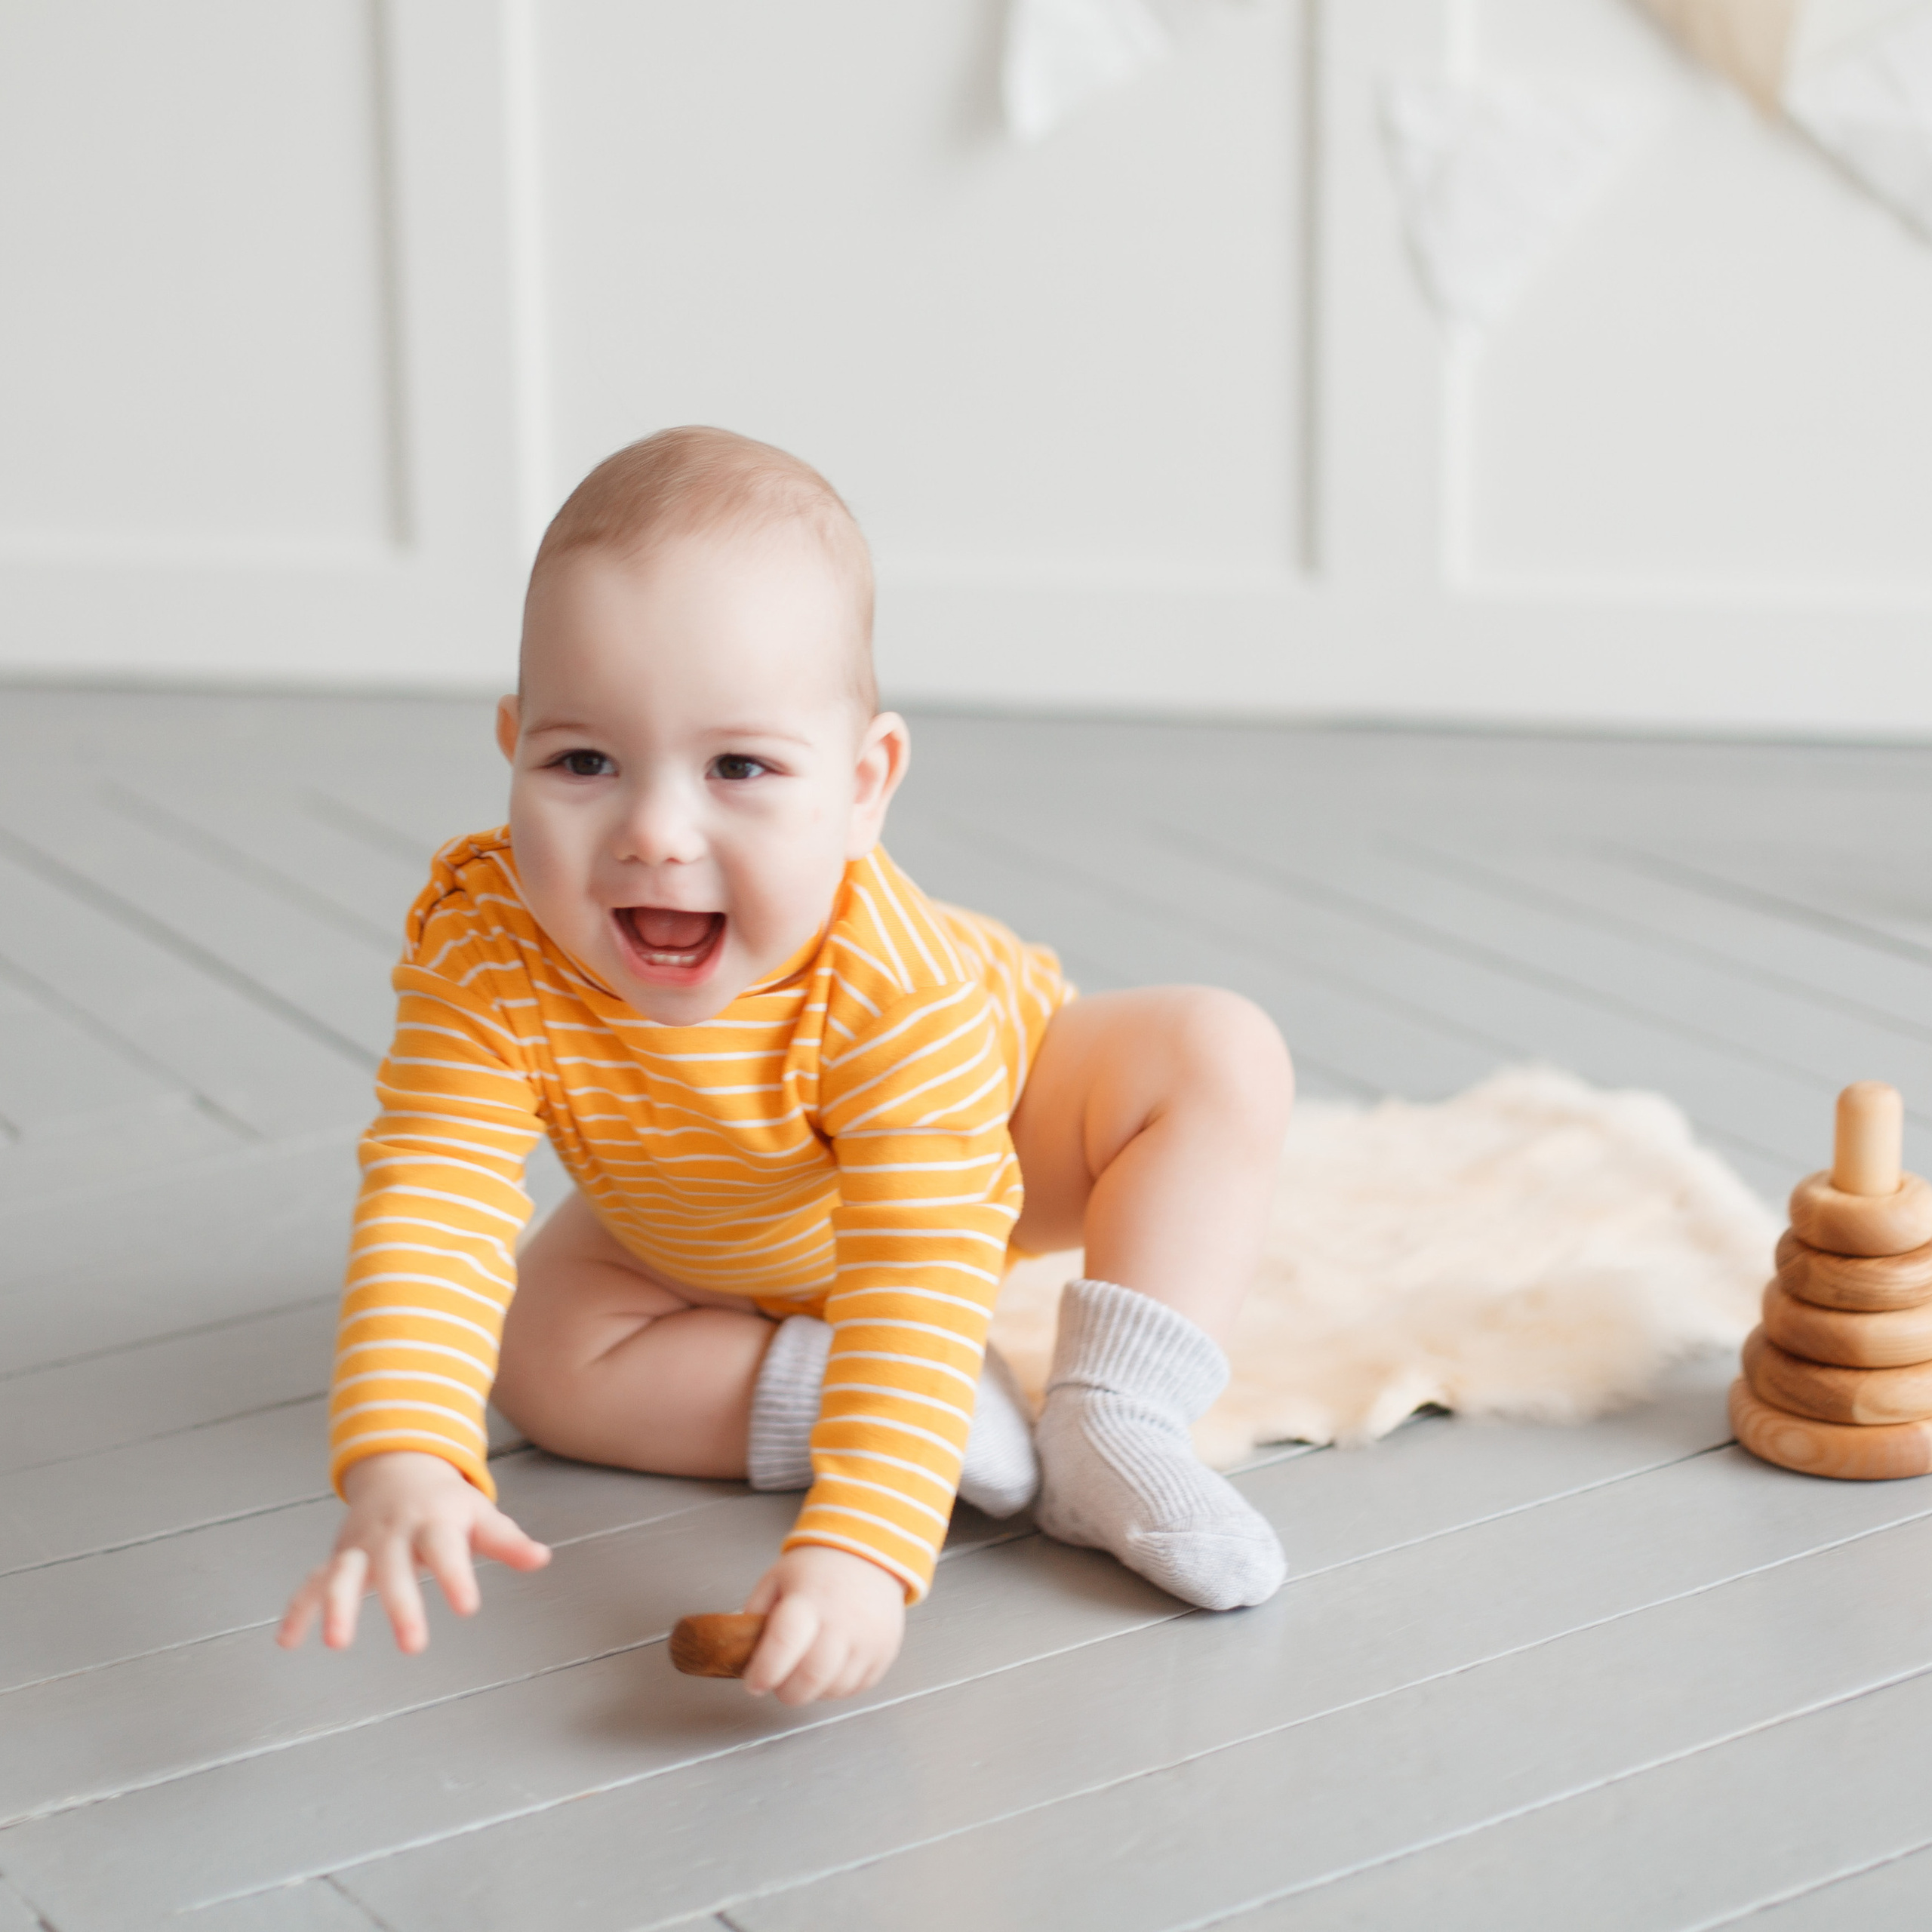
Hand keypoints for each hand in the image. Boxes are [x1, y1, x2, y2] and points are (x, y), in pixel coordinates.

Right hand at [277, 1451, 550, 1653]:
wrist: (398, 1466)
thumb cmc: (446, 1503)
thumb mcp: (479, 1515)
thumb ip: (507, 1541)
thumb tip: (543, 1559)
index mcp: (433, 1523)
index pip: (447, 1550)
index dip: (456, 1577)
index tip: (468, 1607)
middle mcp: (394, 1535)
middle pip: (395, 1569)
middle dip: (401, 1605)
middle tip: (413, 1645)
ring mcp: (362, 1547)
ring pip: (344, 1574)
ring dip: (338, 1606)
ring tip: (337, 1642)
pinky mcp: (339, 1558)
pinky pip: (312, 1583)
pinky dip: (298, 1610)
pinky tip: (288, 1642)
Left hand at [739, 1544, 906, 1704]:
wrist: (868, 1555)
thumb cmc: (817, 1570)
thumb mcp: (776, 1579)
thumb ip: (754, 1615)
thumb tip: (739, 1653)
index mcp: (808, 1599)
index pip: (784, 1642)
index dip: (765, 1671)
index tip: (754, 1683)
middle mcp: (841, 1620)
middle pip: (811, 1678)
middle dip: (787, 1691)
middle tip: (779, 1680)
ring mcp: (868, 1638)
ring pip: (834, 1690)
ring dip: (814, 1690)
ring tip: (807, 1668)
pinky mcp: (885, 1651)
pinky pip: (857, 1689)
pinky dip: (838, 1686)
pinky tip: (831, 1665)